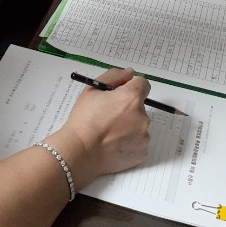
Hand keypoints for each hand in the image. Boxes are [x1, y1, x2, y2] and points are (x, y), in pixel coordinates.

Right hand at [60, 67, 150, 185]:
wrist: (80, 152)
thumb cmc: (83, 119)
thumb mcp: (92, 90)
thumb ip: (113, 76)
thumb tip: (129, 73)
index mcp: (131, 98)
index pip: (143, 84)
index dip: (130, 87)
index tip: (120, 95)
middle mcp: (142, 117)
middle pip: (140, 106)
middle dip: (128, 108)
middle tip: (109, 116)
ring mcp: (144, 137)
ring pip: (139, 125)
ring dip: (129, 126)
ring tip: (109, 133)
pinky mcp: (142, 153)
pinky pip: (139, 142)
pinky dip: (130, 142)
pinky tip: (114, 144)